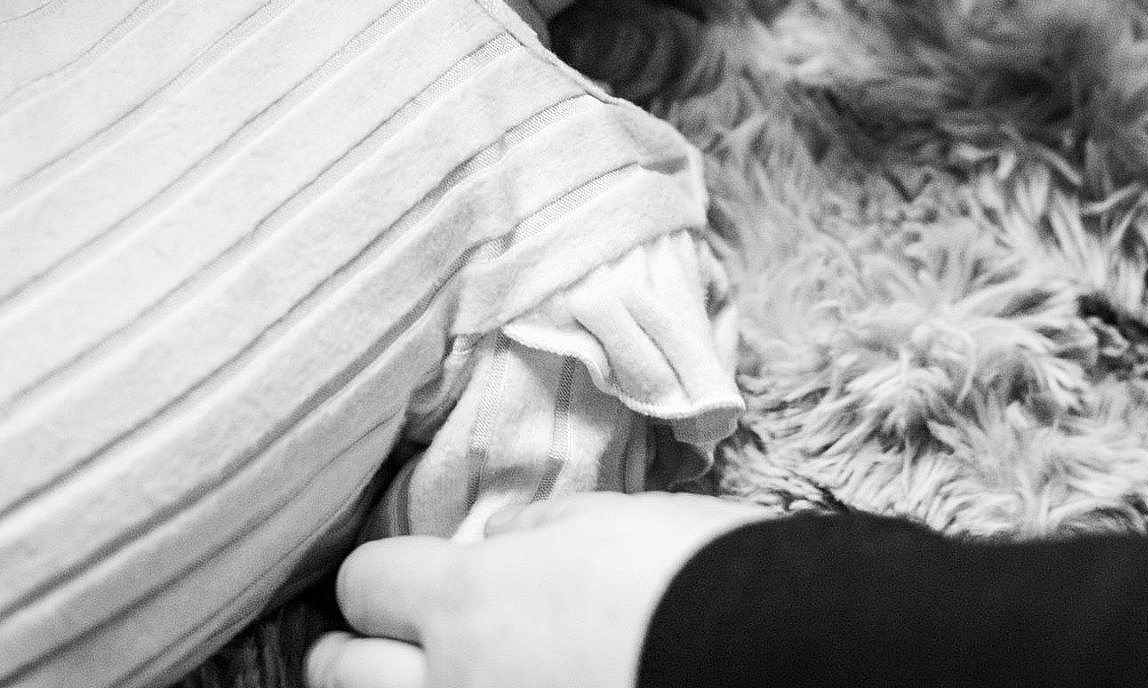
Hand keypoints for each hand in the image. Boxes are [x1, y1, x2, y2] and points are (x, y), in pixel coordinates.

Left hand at [305, 492, 767, 687]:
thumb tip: (500, 542)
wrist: (762, 655)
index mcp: (471, 597)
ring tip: (408, 681)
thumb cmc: (694, 576)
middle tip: (363, 646)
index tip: (392, 583)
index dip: (378, 579)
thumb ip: (538, 532)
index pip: (366, 583)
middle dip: (348, 653)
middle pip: (342, 674)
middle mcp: (454, 682)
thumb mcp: (613, 519)